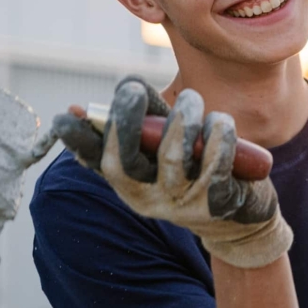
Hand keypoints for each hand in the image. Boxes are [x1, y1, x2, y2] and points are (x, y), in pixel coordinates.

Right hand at [53, 76, 292, 268]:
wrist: (240, 218)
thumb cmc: (193, 169)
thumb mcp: (162, 149)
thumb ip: (141, 121)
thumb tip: (100, 95)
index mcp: (128, 181)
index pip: (95, 161)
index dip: (78, 140)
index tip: (67, 115)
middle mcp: (148, 197)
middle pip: (124, 164)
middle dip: (126, 122)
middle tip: (133, 90)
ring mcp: (181, 204)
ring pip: (172, 158)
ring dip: (182, 120)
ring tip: (192, 99)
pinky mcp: (217, 204)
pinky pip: (215, 166)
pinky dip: (218, 137)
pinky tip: (220, 122)